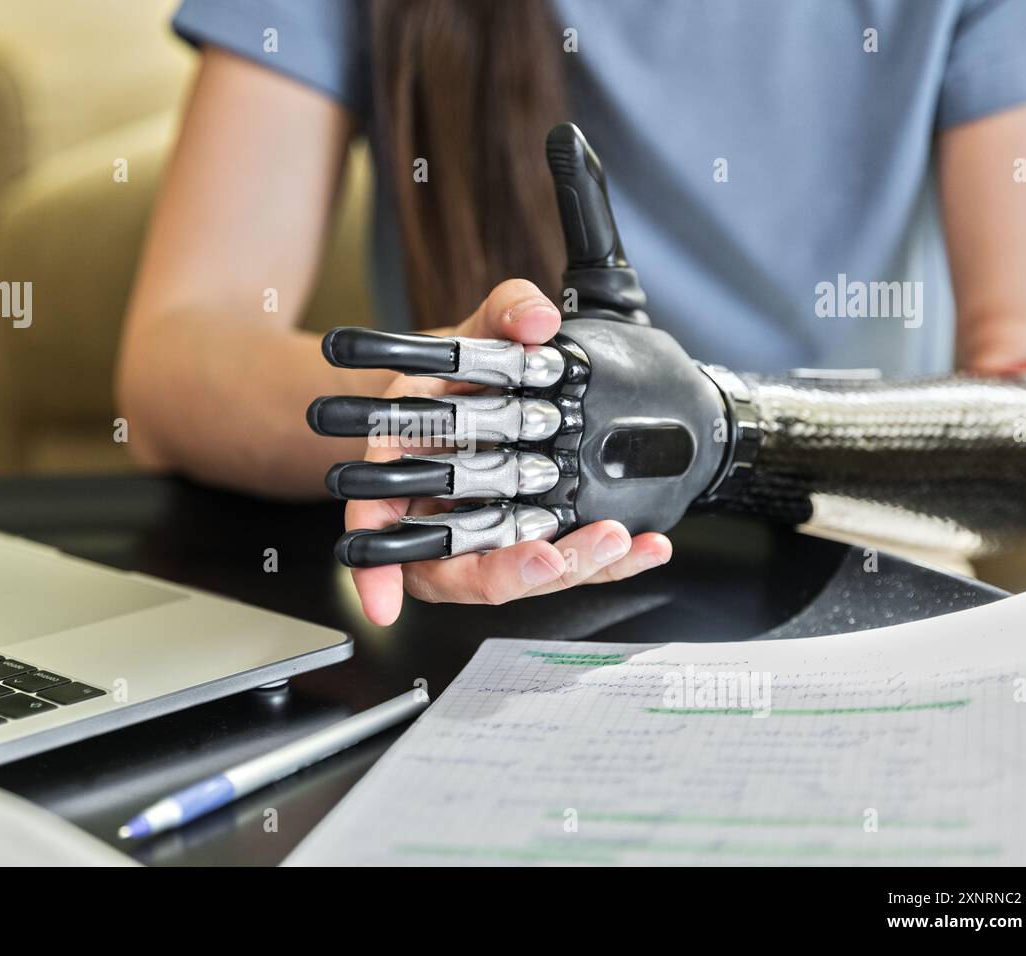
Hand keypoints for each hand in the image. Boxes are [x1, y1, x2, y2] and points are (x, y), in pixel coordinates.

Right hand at [314, 277, 670, 625]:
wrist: (482, 386)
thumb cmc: (457, 372)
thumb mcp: (476, 330)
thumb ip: (503, 313)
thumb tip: (537, 319)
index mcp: (401, 468)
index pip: (376, 527)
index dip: (375, 571)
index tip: (384, 602)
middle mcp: (440, 512)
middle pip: (460, 568)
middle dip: (508, 573)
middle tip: (550, 557)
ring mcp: (490, 531)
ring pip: (520, 571)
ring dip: (571, 566)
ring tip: (618, 543)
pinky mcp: (537, 537)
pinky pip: (570, 557)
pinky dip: (611, 562)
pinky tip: (650, 546)